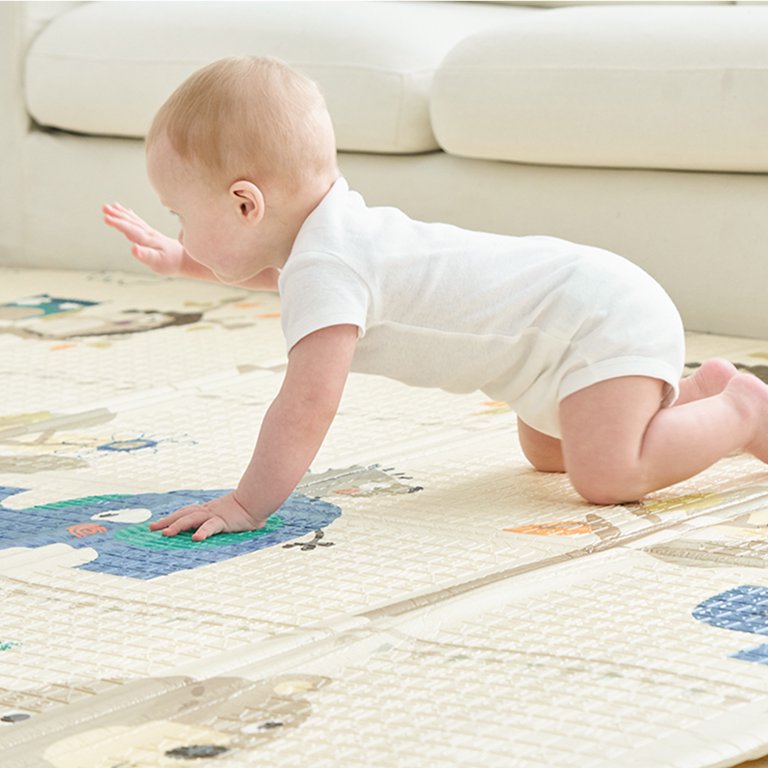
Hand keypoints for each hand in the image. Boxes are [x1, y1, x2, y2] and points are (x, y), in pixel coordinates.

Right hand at [102, 202, 186, 276]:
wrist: (186, 259)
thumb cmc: (170, 263)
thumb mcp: (157, 262)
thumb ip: (145, 255)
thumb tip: (133, 248)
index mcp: (147, 240)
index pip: (130, 229)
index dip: (118, 224)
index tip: (106, 217)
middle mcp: (148, 234)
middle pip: (130, 222)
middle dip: (117, 215)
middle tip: (104, 207)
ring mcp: (150, 233)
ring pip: (134, 220)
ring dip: (121, 213)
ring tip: (110, 206)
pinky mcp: (152, 235)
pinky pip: (139, 222)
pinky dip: (131, 215)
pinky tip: (127, 211)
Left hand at [148, 491, 267, 540]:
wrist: (258, 499)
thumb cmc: (248, 507)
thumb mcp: (232, 515)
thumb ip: (227, 521)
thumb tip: (226, 527)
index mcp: (209, 510)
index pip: (186, 513)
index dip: (172, 518)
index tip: (159, 524)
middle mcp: (208, 511)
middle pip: (183, 514)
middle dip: (166, 521)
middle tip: (151, 528)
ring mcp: (215, 515)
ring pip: (192, 519)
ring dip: (177, 525)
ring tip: (165, 533)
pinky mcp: (223, 520)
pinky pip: (211, 526)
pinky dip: (202, 531)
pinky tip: (195, 538)